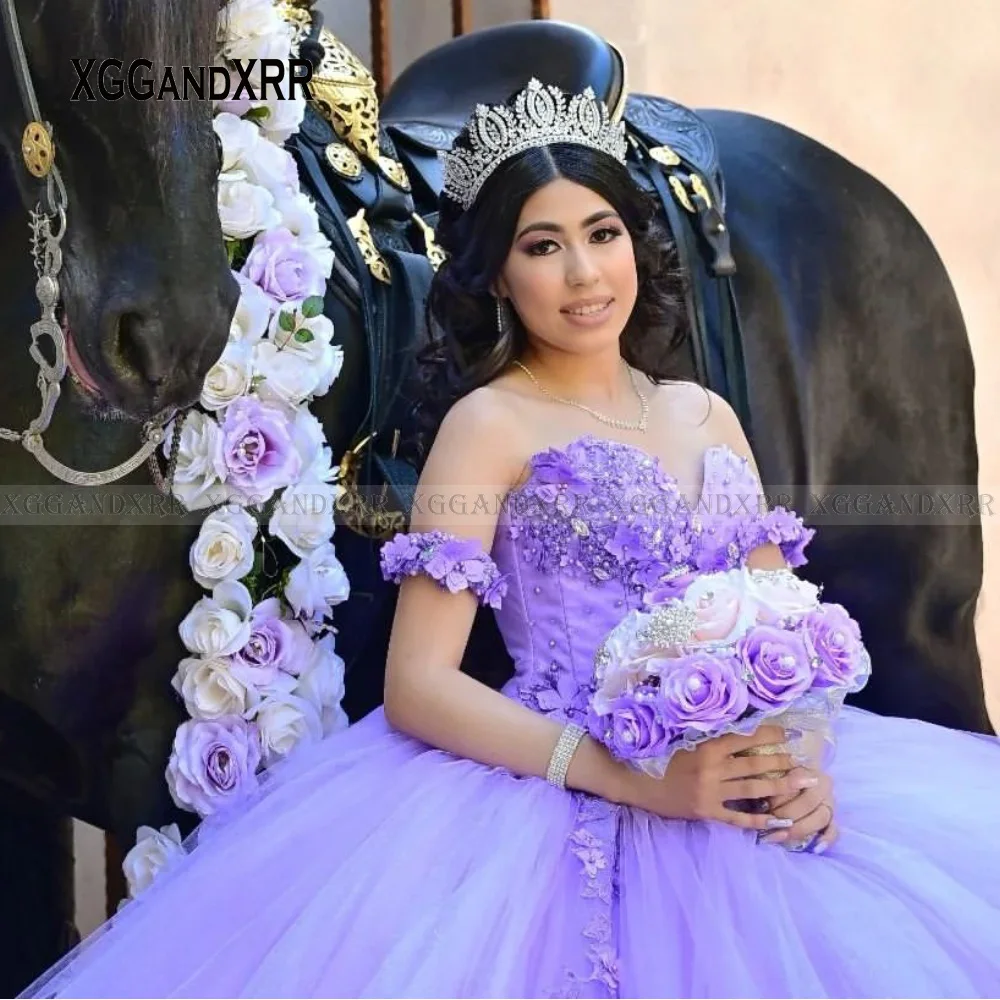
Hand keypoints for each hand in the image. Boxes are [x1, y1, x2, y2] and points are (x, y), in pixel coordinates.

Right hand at [622, 725, 818, 834]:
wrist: (633, 780)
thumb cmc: (658, 755)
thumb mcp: (682, 739)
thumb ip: (709, 736)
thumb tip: (740, 727)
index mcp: (706, 745)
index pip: (745, 737)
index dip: (770, 734)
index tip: (790, 733)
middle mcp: (711, 767)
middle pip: (756, 763)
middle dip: (784, 762)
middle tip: (807, 762)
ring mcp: (709, 791)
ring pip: (753, 788)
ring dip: (781, 787)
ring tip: (802, 784)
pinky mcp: (705, 810)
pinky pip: (737, 816)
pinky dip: (757, 818)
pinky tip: (776, 820)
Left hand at [758, 766, 837, 853]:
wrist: (797, 769)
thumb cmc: (777, 770)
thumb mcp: (770, 768)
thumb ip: (767, 777)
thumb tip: (756, 794)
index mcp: (807, 769)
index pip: (795, 783)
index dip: (779, 796)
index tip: (763, 805)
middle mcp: (822, 785)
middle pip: (808, 802)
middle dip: (787, 814)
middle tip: (770, 823)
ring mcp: (829, 802)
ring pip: (821, 817)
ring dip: (801, 828)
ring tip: (782, 836)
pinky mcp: (832, 818)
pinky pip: (834, 830)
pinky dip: (826, 839)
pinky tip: (815, 848)